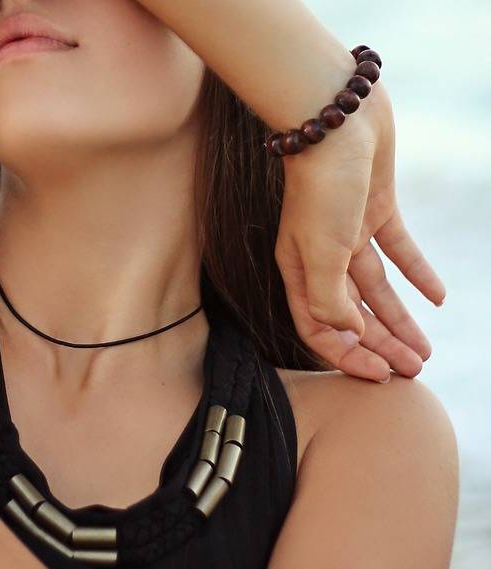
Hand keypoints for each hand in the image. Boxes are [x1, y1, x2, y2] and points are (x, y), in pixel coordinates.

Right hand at [275, 85, 445, 381]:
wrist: (336, 117)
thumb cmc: (321, 186)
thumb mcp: (321, 250)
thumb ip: (329, 298)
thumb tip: (347, 333)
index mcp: (300, 270)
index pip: (319, 327)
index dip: (348, 355)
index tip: (380, 376)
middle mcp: (321, 258)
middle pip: (352, 314)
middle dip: (381, 344)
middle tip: (412, 370)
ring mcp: (350, 235)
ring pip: (376, 291)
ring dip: (400, 320)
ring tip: (424, 349)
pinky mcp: (376, 212)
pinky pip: (399, 252)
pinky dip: (417, 274)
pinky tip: (438, 297)